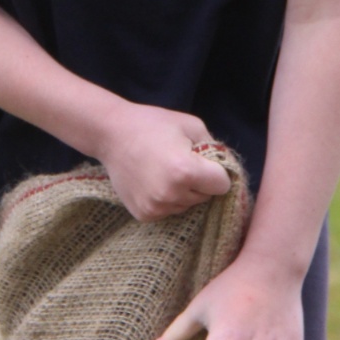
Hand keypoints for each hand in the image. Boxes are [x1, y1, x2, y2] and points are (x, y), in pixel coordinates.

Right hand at [97, 102, 230, 221]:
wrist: (111, 134)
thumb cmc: (153, 124)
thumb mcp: (192, 126)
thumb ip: (215, 148)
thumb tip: (227, 170)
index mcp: (185, 171)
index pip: (223, 185)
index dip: (216, 171)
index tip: (203, 160)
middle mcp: (171, 194)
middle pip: (205, 197)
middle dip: (200, 182)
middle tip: (180, 162)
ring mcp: (156, 207)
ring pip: (188, 206)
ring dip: (184, 192)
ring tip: (165, 171)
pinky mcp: (144, 214)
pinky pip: (169, 211)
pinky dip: (167, 199)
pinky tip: (154, 181)